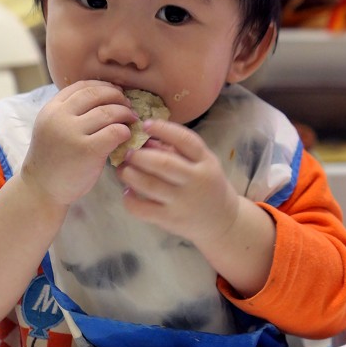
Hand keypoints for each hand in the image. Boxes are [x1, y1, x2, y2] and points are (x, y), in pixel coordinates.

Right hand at [21, 81, 135, 205]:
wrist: (42, 189)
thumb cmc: (52, 160)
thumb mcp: (53, 128)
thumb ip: (70, 113)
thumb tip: (104, 97)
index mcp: (51, 109)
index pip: (81, 86)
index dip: (103, 86)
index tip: (116, 92)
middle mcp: (60, 117)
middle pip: (96, 95)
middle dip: (117, 97)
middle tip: (128, 106)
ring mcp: (73, 133)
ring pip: (108, 112)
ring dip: (125, 113)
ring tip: (131, 120)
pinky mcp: (87, 150)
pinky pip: (114, 131)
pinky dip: (125, 131)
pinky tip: (126, 136)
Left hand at [116, 119, 238, 246]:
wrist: (222, 222)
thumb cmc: (208, 186)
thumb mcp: (203, 163)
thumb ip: (179, 150)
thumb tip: (147, 139)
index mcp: (206, 162)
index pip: (185, 140)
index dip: (164, 129)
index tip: (146, 125)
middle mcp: (196, 181)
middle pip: (163, 163)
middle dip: (139, 155)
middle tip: (127, 153)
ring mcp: (183, 202)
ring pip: (150, 185)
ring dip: (130, 175)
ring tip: (123, 170)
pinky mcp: (171, 220)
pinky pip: (144, 210)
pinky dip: (130, 200)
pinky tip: (127, 192)